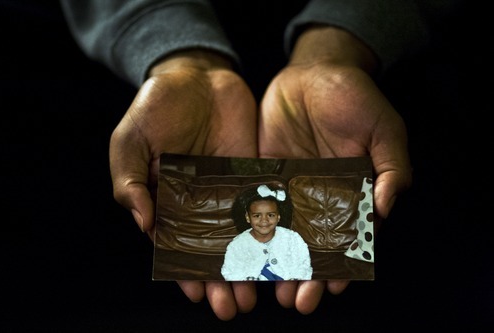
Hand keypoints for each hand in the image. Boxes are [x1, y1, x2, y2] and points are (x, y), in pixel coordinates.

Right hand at [109, 50, 257, 319]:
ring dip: (250, 264)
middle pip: (213, 249)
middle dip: (222, 279)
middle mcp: (202, 202)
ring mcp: (231, 190)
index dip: (185, 270)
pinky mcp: (256, 173)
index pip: (177, 246)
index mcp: (169, 201)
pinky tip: (283, 251)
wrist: (196, 74)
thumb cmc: (156, 106)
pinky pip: (265, 204)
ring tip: (259, 292)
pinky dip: (274, 229)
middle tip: (233, 307)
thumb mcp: (130, 142)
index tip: (196, 292)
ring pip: (242, 236)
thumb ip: (130, 182)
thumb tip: (142, 223)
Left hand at [259, 26, 411, 313]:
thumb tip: (386, 209)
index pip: (348, 241)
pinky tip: (240, 254)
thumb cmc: (354, 98)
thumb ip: (392, 170)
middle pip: (312, 247)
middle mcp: (319, 200)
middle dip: (306, 275)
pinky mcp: (262, 177)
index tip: (335, 286)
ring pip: (281, 236)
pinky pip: (254, 209)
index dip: (343, 265)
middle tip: (296, 301)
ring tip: (267, 290)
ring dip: (275, 264)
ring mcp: (289, 191)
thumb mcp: (384, 130)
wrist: (312, 73)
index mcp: (351, 195)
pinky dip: (248, 233)